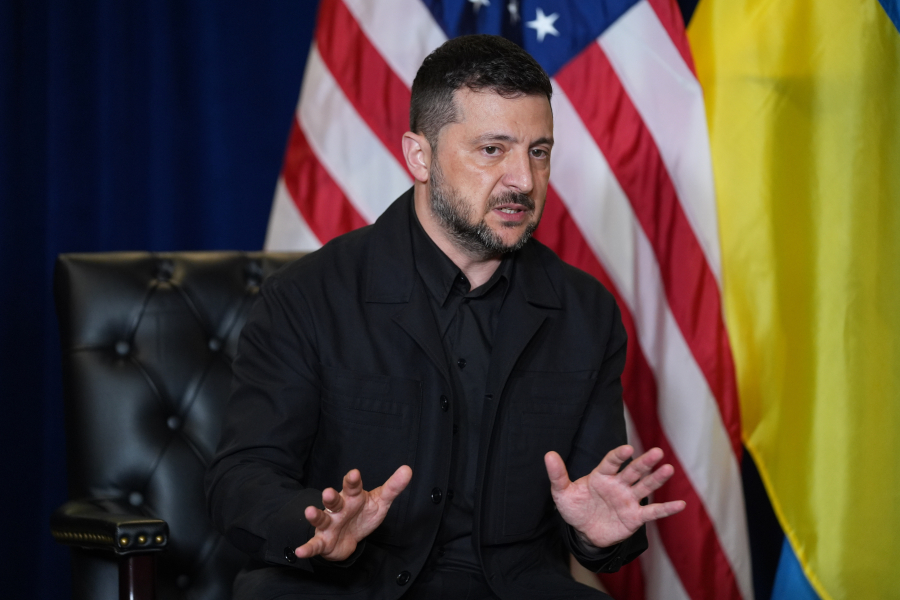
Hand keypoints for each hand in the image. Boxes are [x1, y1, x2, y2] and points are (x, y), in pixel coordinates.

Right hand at [294, 465, 412, 561]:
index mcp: (352, 497)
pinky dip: (307, 548)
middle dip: (330, 497)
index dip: (352, 480)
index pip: (352, 487)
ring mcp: (329, 524)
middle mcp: (338, 508)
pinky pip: (314, 544)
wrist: (350, 537)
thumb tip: (408, 470)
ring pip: (321, 518)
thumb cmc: (363, 514)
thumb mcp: (380, 501)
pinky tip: (300, 551)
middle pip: (334, 501)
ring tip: (309, 511)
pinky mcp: (323, 541)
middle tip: (328, 492)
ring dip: (315, 515)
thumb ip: (393, 487)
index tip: (354, 473)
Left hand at [545, 446, 684, 547]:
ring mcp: (628, 500)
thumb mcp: (562, 493)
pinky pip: (652, 512)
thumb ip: (558, 475)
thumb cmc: (575, 508)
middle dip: (645, 462)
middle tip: (657, 452)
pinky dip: (666, 509)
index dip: (618, 456)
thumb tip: (548, 454)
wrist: (584, 532)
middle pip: (633, 471)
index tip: (627, 449)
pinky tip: (681, 504)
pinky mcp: (635, 517)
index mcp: (601, 476)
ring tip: (668, 469)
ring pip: (645, 487)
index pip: (611, 462)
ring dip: (656, 479)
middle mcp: (618, 485)